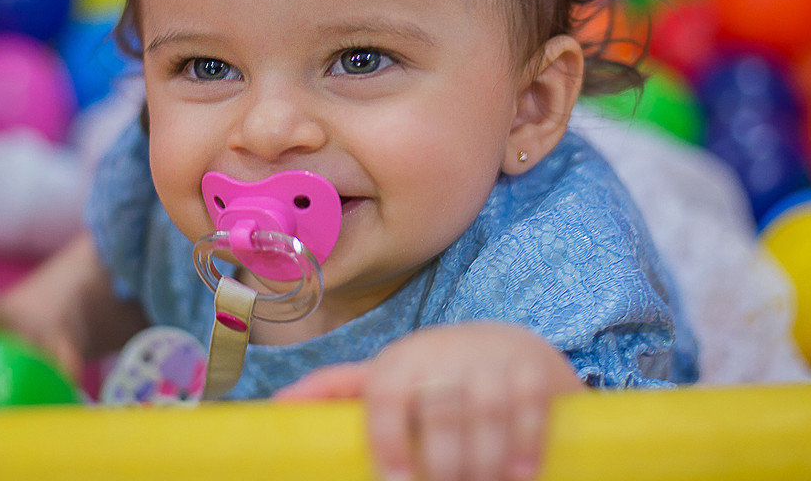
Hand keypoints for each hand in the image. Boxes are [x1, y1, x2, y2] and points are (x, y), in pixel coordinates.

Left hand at [277, 322, 583, 480]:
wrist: (508, 344)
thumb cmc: (434, 373)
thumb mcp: (387, 376)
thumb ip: (337, 390)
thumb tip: (275, 408)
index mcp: (402, 361)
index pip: (388, 393)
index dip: (388, 438)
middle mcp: (445, 353)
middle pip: (441, 412)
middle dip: (444, 465)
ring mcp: (492, 360)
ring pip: (486, 413)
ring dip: (484, 462)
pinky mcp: (535, 370)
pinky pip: (530, 409)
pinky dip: (526, 446)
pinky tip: (520, 474)